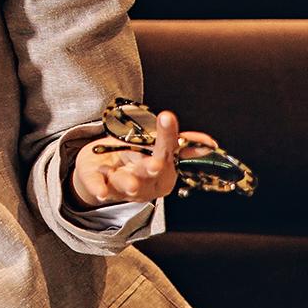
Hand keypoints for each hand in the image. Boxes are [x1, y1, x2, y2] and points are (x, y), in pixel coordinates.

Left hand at [70, 110, 219, 207]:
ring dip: (128, 182)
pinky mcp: (98, 185)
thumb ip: (177, 142)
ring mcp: (120, 186)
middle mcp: (144, 182)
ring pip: (125, 183)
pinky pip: (98, 187)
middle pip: (149, 172)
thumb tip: (209, 143)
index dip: (168, 136)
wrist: (100, 173)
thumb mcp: (154, 148)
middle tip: (155, 163)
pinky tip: (99, 191)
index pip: (168, 151)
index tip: (167, 116)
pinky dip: (98, 188)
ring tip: (130, 185)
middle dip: (152, 168)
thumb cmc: (133, 159)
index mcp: (162, 172)